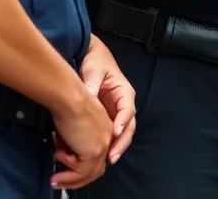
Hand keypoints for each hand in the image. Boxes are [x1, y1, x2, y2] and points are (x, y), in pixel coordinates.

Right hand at [48, 85, 113, 190]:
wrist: (70, 98)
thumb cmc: (68, 104)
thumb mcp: (72, 124)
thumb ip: (72, 138)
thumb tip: (62, 150)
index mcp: (105, 128)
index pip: (98, 155)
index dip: (83, 165)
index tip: (67, 169)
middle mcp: (108, 138)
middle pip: (97, 168)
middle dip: (78, 178)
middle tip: (60, 181)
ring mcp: (103, 145)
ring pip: (90, 173)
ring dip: (71, 180)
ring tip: (55, 180)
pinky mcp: (94, 151)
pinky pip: (81, 171)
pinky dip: (68, 173)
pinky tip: (57, 164)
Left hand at [79, 36, 136, 163]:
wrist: (92, 58)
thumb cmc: (96, 62)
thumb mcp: (94, 71)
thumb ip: (92, 84)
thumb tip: (89, 96)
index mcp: (124, 92)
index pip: (127, 109)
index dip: (122, 122)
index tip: (115, 132)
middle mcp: (124, 105)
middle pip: (128, 127)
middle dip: (121, 143)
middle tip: (111, 156)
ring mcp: (117, 112)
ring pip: (122, 133)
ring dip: (116, 147)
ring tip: (108, 160)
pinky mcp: (109, 117)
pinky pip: (111, 133)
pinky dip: (108, 144)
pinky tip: (100, 156)